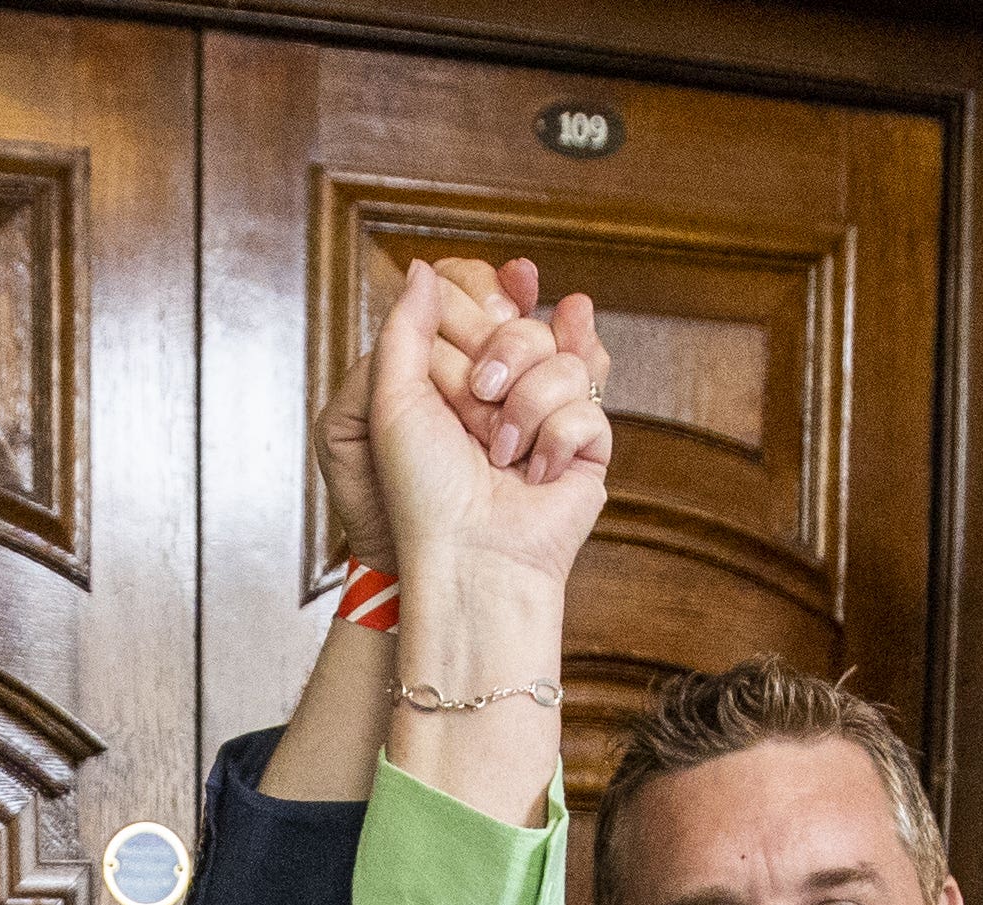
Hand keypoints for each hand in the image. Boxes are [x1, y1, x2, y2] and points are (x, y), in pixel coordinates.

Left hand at [324, 257, 571, 575]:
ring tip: (502, 454)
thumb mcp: (392, 399)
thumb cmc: (422, 491)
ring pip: (564, 359)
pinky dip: (556, 441)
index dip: (477, 312)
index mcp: (458, 375)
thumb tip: (425, 268)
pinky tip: (535, 474)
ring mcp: (550, 415)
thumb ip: (405, 327)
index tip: (461, 340)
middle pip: (527, 323)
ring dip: (527, 408)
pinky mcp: (587, 447)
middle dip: (501, 358)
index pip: (484, 301)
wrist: (469, 557)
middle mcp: (506, 390)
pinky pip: (590, 406)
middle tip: (479, 403)